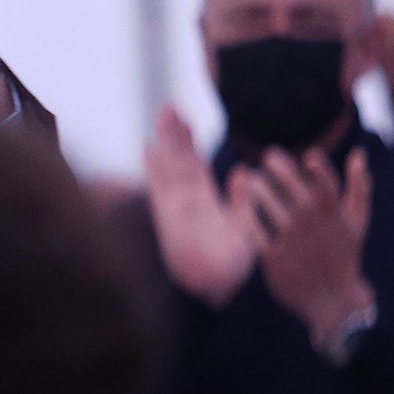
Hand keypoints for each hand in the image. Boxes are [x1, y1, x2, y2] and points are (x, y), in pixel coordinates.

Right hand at [144, 104, 264, 306]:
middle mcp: (186, 201)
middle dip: (172, 134)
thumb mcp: (246, 227)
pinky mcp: (168, 214)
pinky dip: (154, 168)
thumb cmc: (234, 266)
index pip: (195, 166)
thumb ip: (242, 200)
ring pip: (169, 166)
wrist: (218, 287)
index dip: (189, 144)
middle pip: (177, 160)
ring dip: (165, 140)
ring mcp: (175, 206)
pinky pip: (159, 186)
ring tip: (163, 113)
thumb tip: (245, 172)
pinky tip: (148, 147)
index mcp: (204, 203)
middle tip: (169, 106)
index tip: (185, 120)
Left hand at [239, 146, 374, 343]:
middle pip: (302, 199)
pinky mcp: (277, 263)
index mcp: (337, 220)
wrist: (332, 301)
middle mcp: (318, 233)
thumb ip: (359, 187)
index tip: (309, 155)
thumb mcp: (357, 222)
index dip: (321, 172)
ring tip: (249, 176)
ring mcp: (298, 248)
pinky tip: (240, 203)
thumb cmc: (343, 254)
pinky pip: (260, 238)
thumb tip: (358, 153)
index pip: (331, 192)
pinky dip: (250, 219)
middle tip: (269, 154)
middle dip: (286, 174)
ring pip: (279, 216)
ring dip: (264, 194)